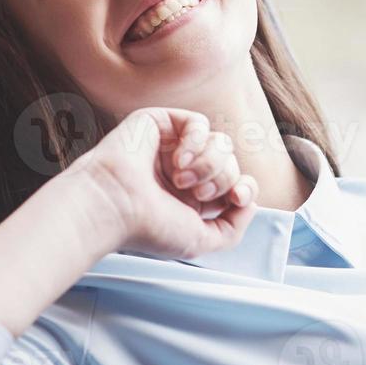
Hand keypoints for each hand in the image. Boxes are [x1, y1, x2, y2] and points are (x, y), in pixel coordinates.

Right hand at [67, 107, 257, 258]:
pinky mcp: (159, 124)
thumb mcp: (201, 241)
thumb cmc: (150, 227)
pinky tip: (177, 160)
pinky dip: (195, 141)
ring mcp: (172, 148)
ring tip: (181, 179)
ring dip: (209, 163)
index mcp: (192, 199)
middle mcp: (183, 172)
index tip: (236, 198)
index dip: (244, 188)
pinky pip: (198, 123)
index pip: (236, 184)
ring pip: (219, 143)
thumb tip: (249, 202)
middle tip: (194, 192)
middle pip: (231, 163)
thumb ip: (232, 229)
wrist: (116, 206)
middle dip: (221, 178)